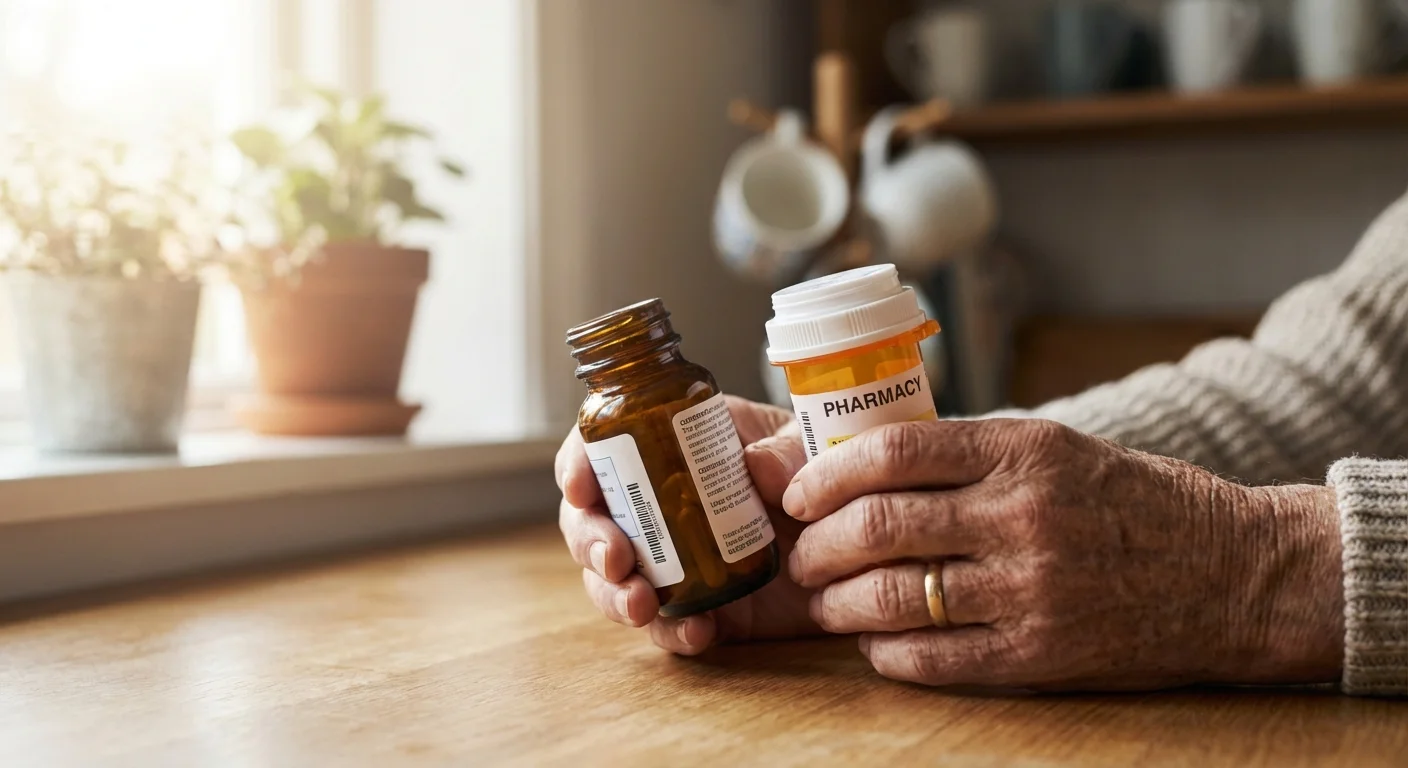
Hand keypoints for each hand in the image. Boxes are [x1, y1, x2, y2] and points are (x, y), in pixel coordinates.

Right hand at [557, 396, 822, 653]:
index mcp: (672, 446)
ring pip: (614, 579)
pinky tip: (696, 633)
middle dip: (590, 540)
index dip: (579, 463)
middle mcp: (659, 504)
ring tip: (641, 607)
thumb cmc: (826, 472)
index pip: (603, 446)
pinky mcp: (699, 607)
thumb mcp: (811, 444)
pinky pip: (666, 626)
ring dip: (614, 595)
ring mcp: (674, 560)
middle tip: (615, 559)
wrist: (864, 541)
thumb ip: (787, 451)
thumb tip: (752, 466)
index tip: (581, 487)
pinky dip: (671, 633)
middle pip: (591, 519)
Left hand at [784, 419, 1344, 690]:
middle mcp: (1022, 514)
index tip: (798, 495)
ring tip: (826, 603)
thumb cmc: (1131, 502)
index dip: (826, 476)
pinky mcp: (1042, 654)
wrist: (1234, 572)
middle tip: (800, 557)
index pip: (892, 452)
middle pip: (878, 526)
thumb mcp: (1056, 449)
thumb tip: (861, 469)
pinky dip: (887, 653)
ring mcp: (1032, 589)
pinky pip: (935, 658)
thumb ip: (968, 458)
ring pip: (895, 597)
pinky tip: (876, 645)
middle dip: (817, 546)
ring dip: (839, 604)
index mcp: (1021, 450)